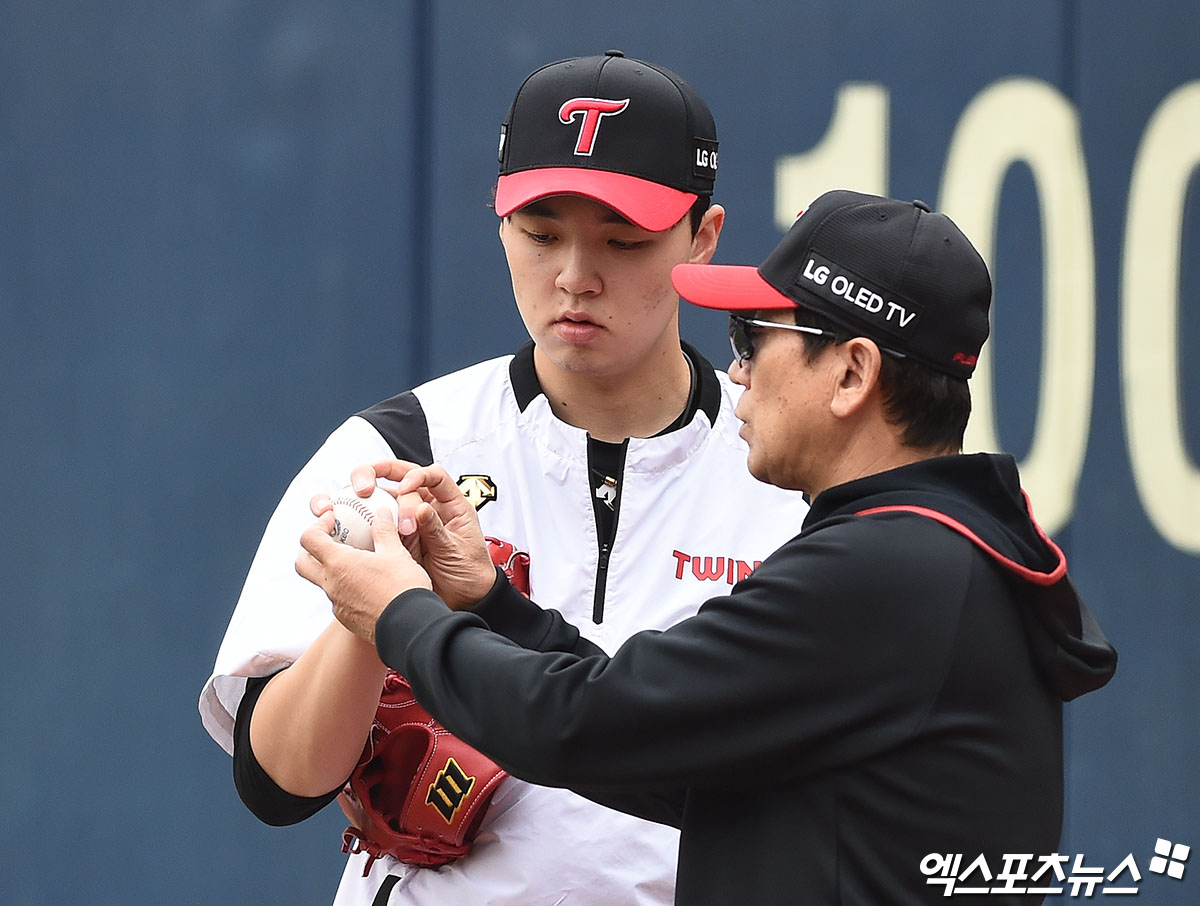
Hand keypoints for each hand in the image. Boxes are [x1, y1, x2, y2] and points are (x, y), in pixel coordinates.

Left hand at [296, 508, 433, 646]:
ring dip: (333, 570)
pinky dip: (347, 589)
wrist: (410, 627)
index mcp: (339, 563)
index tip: (333, 520)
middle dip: (310, 550)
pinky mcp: (347, 619)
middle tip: (329, 541)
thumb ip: (384, 531)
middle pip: (302, 564)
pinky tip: (369, 586)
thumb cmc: (402, 586)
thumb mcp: (396, 552)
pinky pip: (340, 600)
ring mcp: (338, 604)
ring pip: (323, 583)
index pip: (309, 539)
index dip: (317, 525)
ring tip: (358, 564)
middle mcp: (331, 585)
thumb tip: (381, 513)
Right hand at [352, 460, 497, 609]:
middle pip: (400, 477)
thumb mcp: (455, 550)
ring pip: (383, 498)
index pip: (432, 476)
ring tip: (353, 506)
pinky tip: (348, 524)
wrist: (464, 599)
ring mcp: (408, 521)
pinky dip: (361, 520)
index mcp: (449, 505)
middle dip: (377, 474)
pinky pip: (376, 524)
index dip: (417, 475)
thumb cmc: (469, 572)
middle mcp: (426, 507)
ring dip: (364, 497)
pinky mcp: (395, 538)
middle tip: (363, 487)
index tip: (406, 487)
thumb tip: (420, 509)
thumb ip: (437, 530)